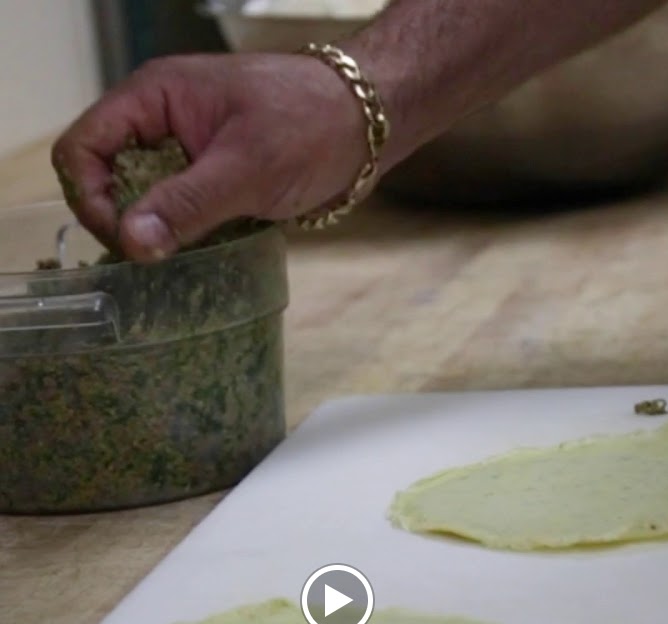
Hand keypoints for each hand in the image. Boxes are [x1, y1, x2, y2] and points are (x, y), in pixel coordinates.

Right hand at [52, 52, 367, 260]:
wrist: (369, 122)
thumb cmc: (312, 122)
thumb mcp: (246, 167)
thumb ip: (186, 204)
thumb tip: (132, 242)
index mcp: (154, 98)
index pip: (83, 147)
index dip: (91, 197)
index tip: (125, 241)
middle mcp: (159, 124)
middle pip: (103, 178)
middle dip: (118, 222)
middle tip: (151, 260)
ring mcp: (183, 153)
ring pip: (138, 201)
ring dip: (149, 235)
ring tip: (172, 265)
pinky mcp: (208, 181)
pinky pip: (173, 214)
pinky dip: (177, 239)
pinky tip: (193, 261)